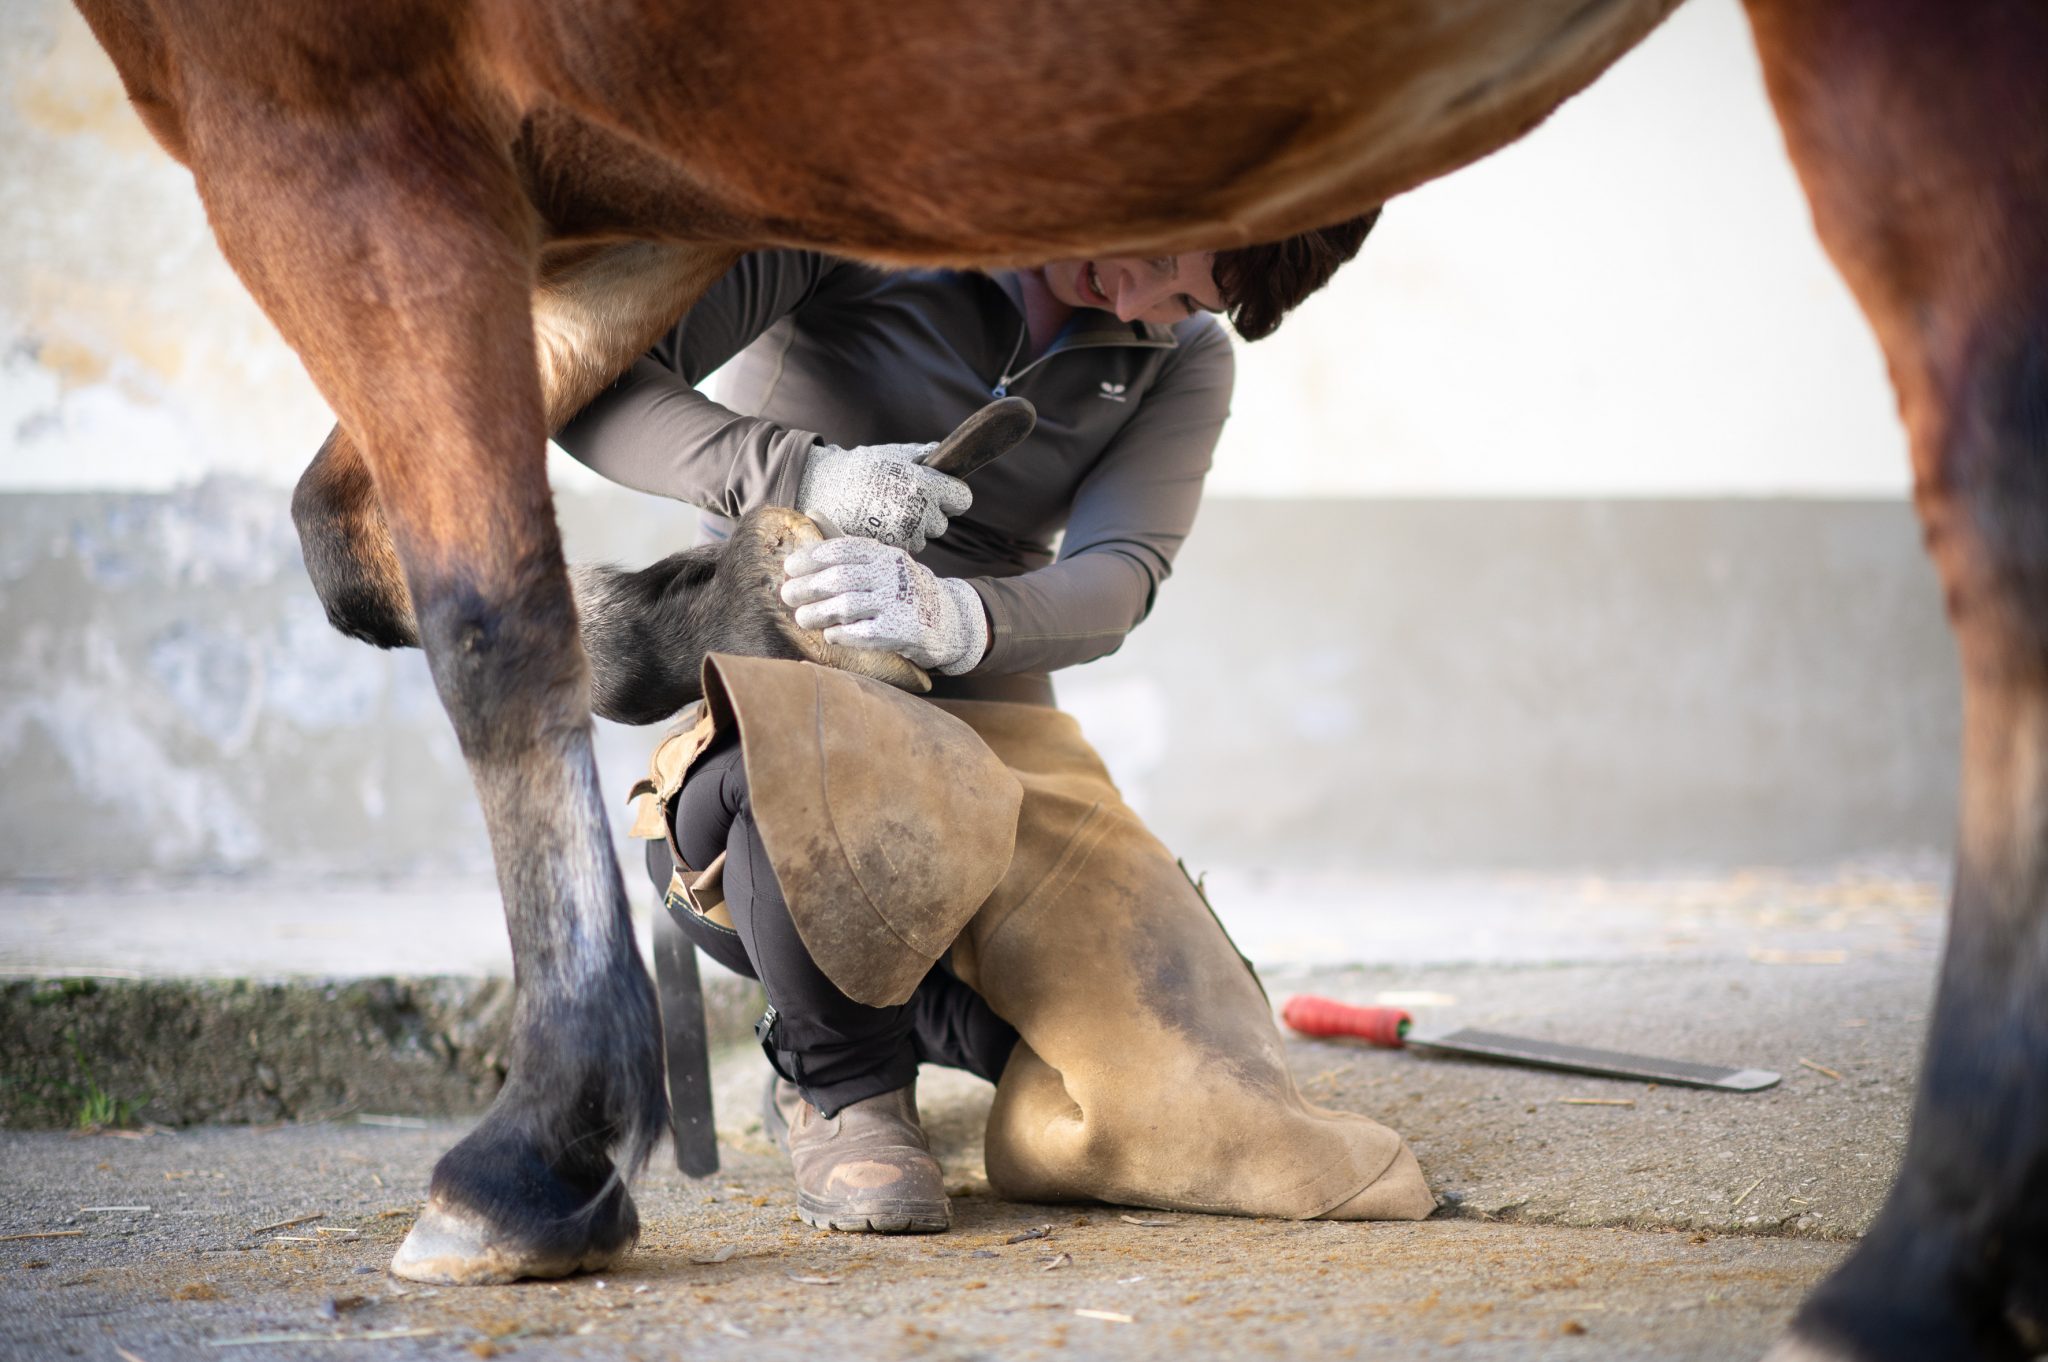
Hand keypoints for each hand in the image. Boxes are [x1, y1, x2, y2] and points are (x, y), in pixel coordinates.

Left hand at [780, 537, 987, 674]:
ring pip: (846, 606)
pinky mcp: (902, 631)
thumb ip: (843, 541)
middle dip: (806, 587)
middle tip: (786, 595)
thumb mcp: (877, 559)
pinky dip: (841, 634)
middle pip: (839, 578)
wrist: (945, 619)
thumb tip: (811, 513)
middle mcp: (892, 575)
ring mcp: (898, 603)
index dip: (810, 557)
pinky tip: (830, 634)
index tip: (789, 567)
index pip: (841, 549)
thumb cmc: (899, 588)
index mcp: (884, 554)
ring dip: (817, 613)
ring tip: (802, 618)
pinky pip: (862, 633)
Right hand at [797, 440, 971, 552]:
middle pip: (942, 523)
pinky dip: (897, 540)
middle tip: (905, 503)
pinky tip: (879, 525)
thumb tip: (943, 453)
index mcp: (927, 485)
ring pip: (923, 538)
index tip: (943, 495)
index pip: (963, 499)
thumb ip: (923, 455)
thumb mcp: (894, 453)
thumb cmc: (860, 467)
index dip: (953, 496)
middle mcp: (920, 511)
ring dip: (912, 530)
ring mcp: (905, 532)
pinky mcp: (890, 547)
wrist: (824, 488)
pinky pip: (905, 547)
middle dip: (929, 514)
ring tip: (887, 513)